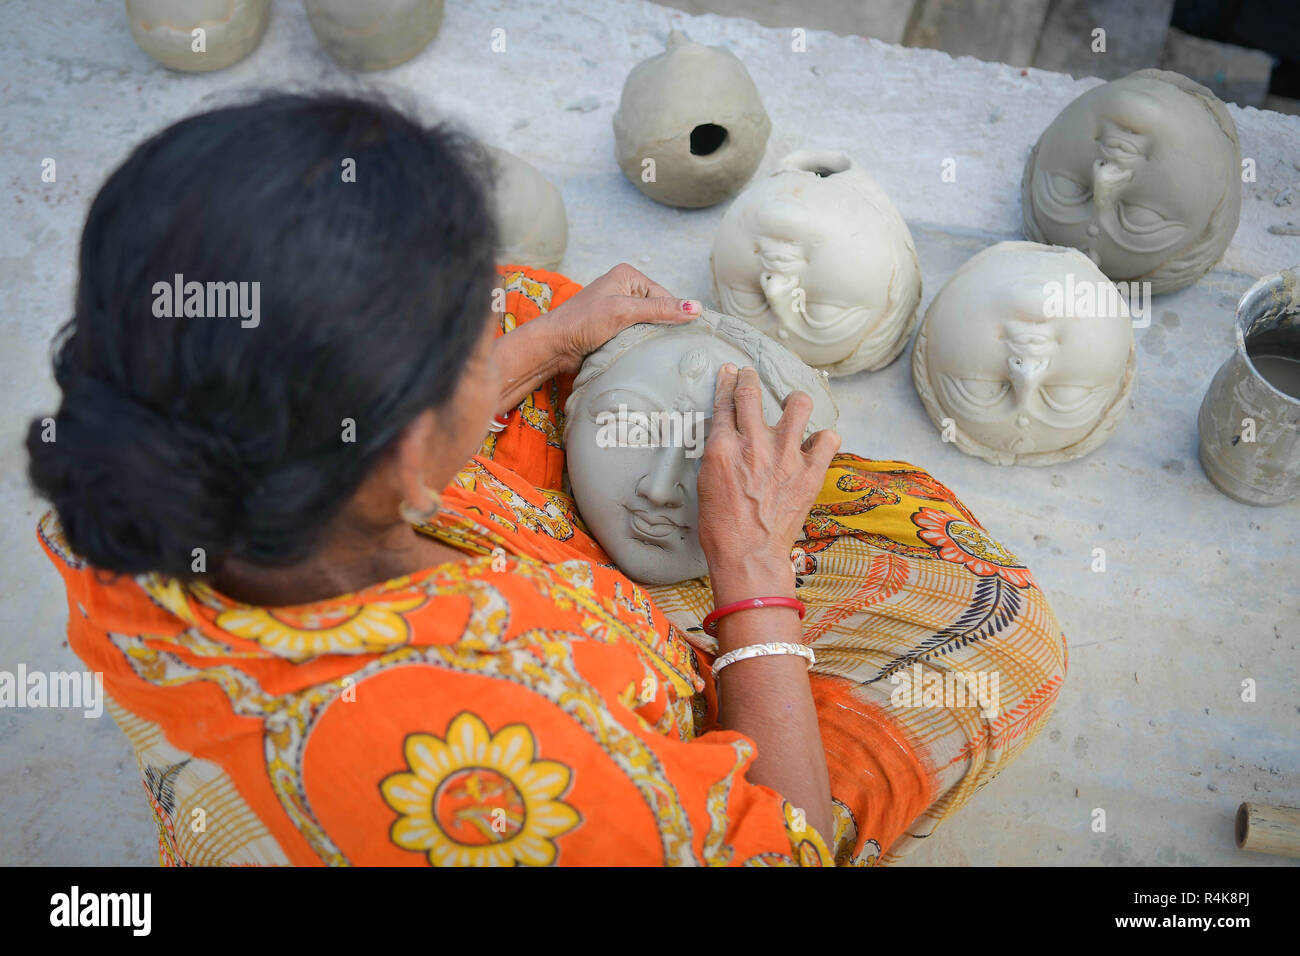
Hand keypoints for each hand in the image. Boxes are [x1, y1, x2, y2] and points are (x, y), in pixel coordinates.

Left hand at [544, 263, 700, 371]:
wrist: (555, 345)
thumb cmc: (582, 322)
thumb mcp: (623, 312)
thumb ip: (659, 309)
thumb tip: (695, 307)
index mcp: (628, 275)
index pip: (664, 296)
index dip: (672, 316)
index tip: (681, 336)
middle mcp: (625, 288)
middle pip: (658, 310)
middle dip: (661, 327)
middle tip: (667, 346)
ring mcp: (619, 308)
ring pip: (649, 324)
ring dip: (651, 338)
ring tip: (655, 351)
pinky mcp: (615, 327)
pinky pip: (638, 334)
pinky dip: (641, 344)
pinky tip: (643, 353)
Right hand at [698, 365, 840, 603]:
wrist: (749, 556)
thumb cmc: (722, 527)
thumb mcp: (707, 483)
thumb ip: (719, 453)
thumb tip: (728, 436)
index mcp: (722, 448)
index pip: (725, 402)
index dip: (728, 382)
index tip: (731, 372)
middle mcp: (754, 444)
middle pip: (751, 393)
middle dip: (750, 378)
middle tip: (750, 376)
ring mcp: (786, 455)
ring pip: (798, 404)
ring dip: (794, 402)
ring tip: (793, 407)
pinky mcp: (810, 472)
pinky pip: (828, 439)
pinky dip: (822, 439)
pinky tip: (815, 445)